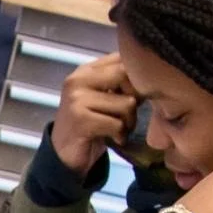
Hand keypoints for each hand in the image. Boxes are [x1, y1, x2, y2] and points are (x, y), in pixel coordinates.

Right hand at [51, 53, 138, 176]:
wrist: (64, 152)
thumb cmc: (91, 125)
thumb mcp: (104, 99)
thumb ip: (119, 84)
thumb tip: (148, 75)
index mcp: (86, 70)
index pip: (120, 59)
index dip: (135, 78)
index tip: (134, 97)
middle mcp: (79, 79)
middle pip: (125, 77)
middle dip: (134, 99)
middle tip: (128, 115)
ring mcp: (77, 98)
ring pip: (126, 104)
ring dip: (129, 122)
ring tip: (120, 129)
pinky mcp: (81, 119)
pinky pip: (118, 124)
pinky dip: (121, 135)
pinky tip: (115, 139)